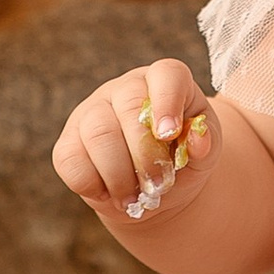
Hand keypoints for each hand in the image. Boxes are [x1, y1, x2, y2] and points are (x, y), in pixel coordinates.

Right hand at [53, 59, 218, 221]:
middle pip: (128, 106)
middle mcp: (125, 88)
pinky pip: (70, 159)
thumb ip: (205, 144)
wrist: (154, 187)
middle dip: (144, 155)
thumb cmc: (182, 161)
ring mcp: (92, 111)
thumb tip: (199, 137)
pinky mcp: (68, 141)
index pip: (166, 75)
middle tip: (156, 187)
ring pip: (98, 134)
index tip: (169, 134)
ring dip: (119, 175)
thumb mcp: (203, 155)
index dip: (167, 101)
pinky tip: (109, 194)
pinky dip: (91, 185)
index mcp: (164, 81)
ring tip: (134, 199)